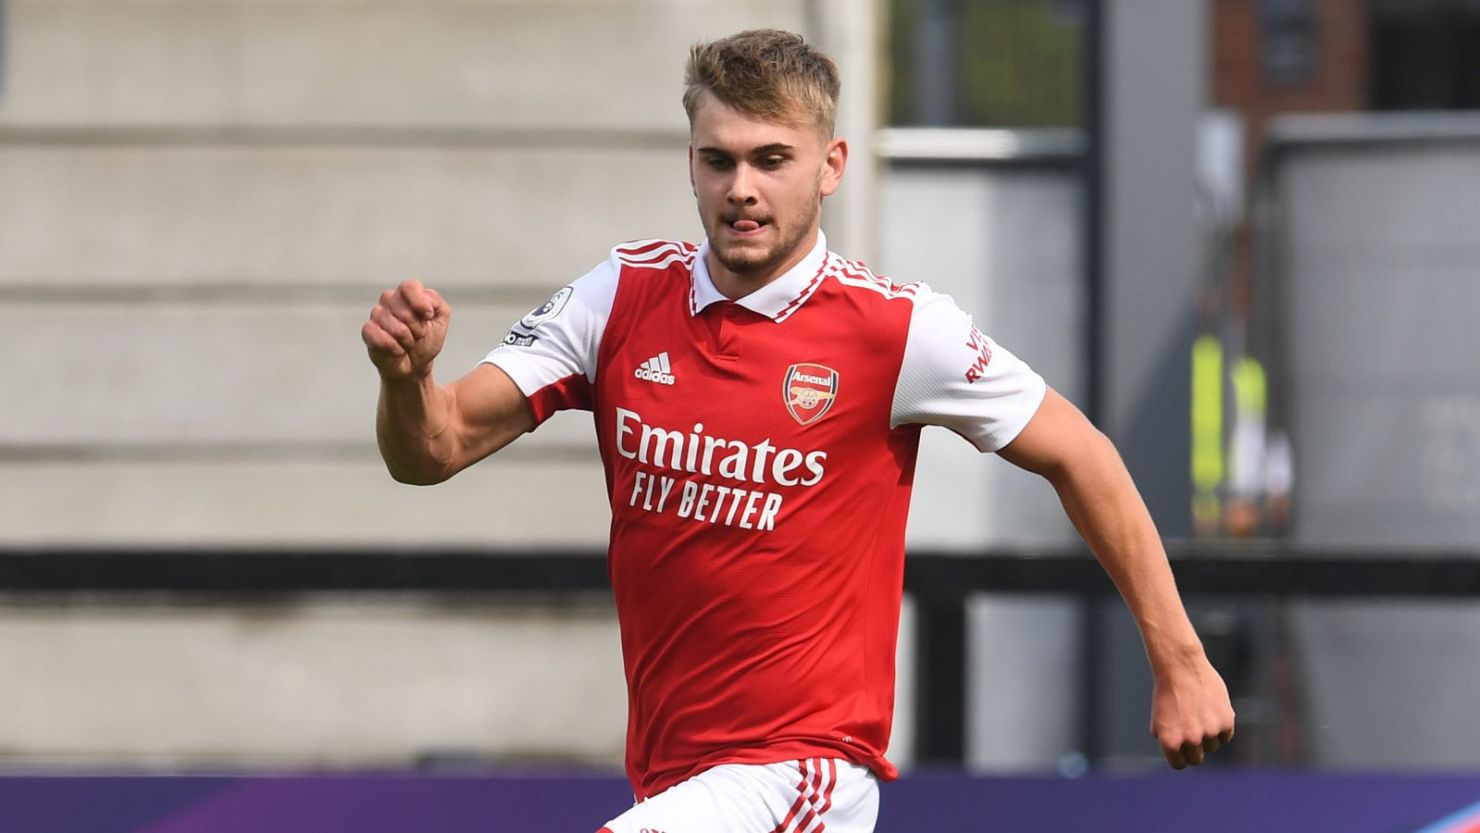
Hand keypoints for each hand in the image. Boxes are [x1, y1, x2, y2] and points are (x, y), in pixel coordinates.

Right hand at [362, 279, 449, 381]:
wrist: (416, 366)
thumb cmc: (427, 340)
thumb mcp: (440, 320)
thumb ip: (437, 304)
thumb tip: (425, 302)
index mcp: (408, 294)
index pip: (409, 287)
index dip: (419, 302)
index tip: (428, 316)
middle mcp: (390, 300)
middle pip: (403, 309)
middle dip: (417, 327)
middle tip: (418, 335)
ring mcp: (377, 315)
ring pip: (392, 324)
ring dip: (406, 340)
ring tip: (407, 343)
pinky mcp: (368, 331)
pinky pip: (377, 335)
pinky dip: (393, 347)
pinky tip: (397, 350)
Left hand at [1150, 654, 1235, 768]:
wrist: (1181, 667)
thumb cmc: (1167, 693)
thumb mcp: (1159, 720)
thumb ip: (1168, 741)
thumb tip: (1179, 755)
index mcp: (1170, 742)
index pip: (1179, 764)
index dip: (1180, 756)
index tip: (1181, 748)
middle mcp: (1190, 740)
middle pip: (1196, 758)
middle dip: (1194, 749)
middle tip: (1191, 731)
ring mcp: (1209, 732)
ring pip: (1212, 746)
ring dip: (1207, 735)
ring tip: (1198, 713)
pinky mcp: (1226, 722)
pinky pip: (1225, 735)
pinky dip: (1220, 726)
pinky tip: (1210, 710)